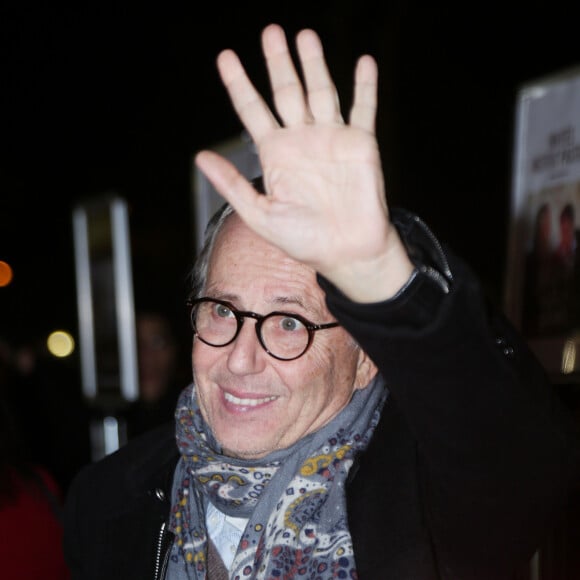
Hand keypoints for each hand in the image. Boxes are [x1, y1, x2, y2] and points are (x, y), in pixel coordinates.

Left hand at [195, 24, 413, 301]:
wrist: (347, 252)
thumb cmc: (304, 240)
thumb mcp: (260, 215)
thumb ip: (232, 185)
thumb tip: (200, 158)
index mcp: (276, 155)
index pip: (253, 110)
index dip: (239, 84)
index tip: (225, 57)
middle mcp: (301, 140)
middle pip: (286, 92)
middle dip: (278, 62)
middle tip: (270, 31)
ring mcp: (332, 139)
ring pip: (321, 91)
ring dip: (314, 63)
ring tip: (305, 35)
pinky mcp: (361, 144)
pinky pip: (364, 108)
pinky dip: (365, 87)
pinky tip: (363, 62)